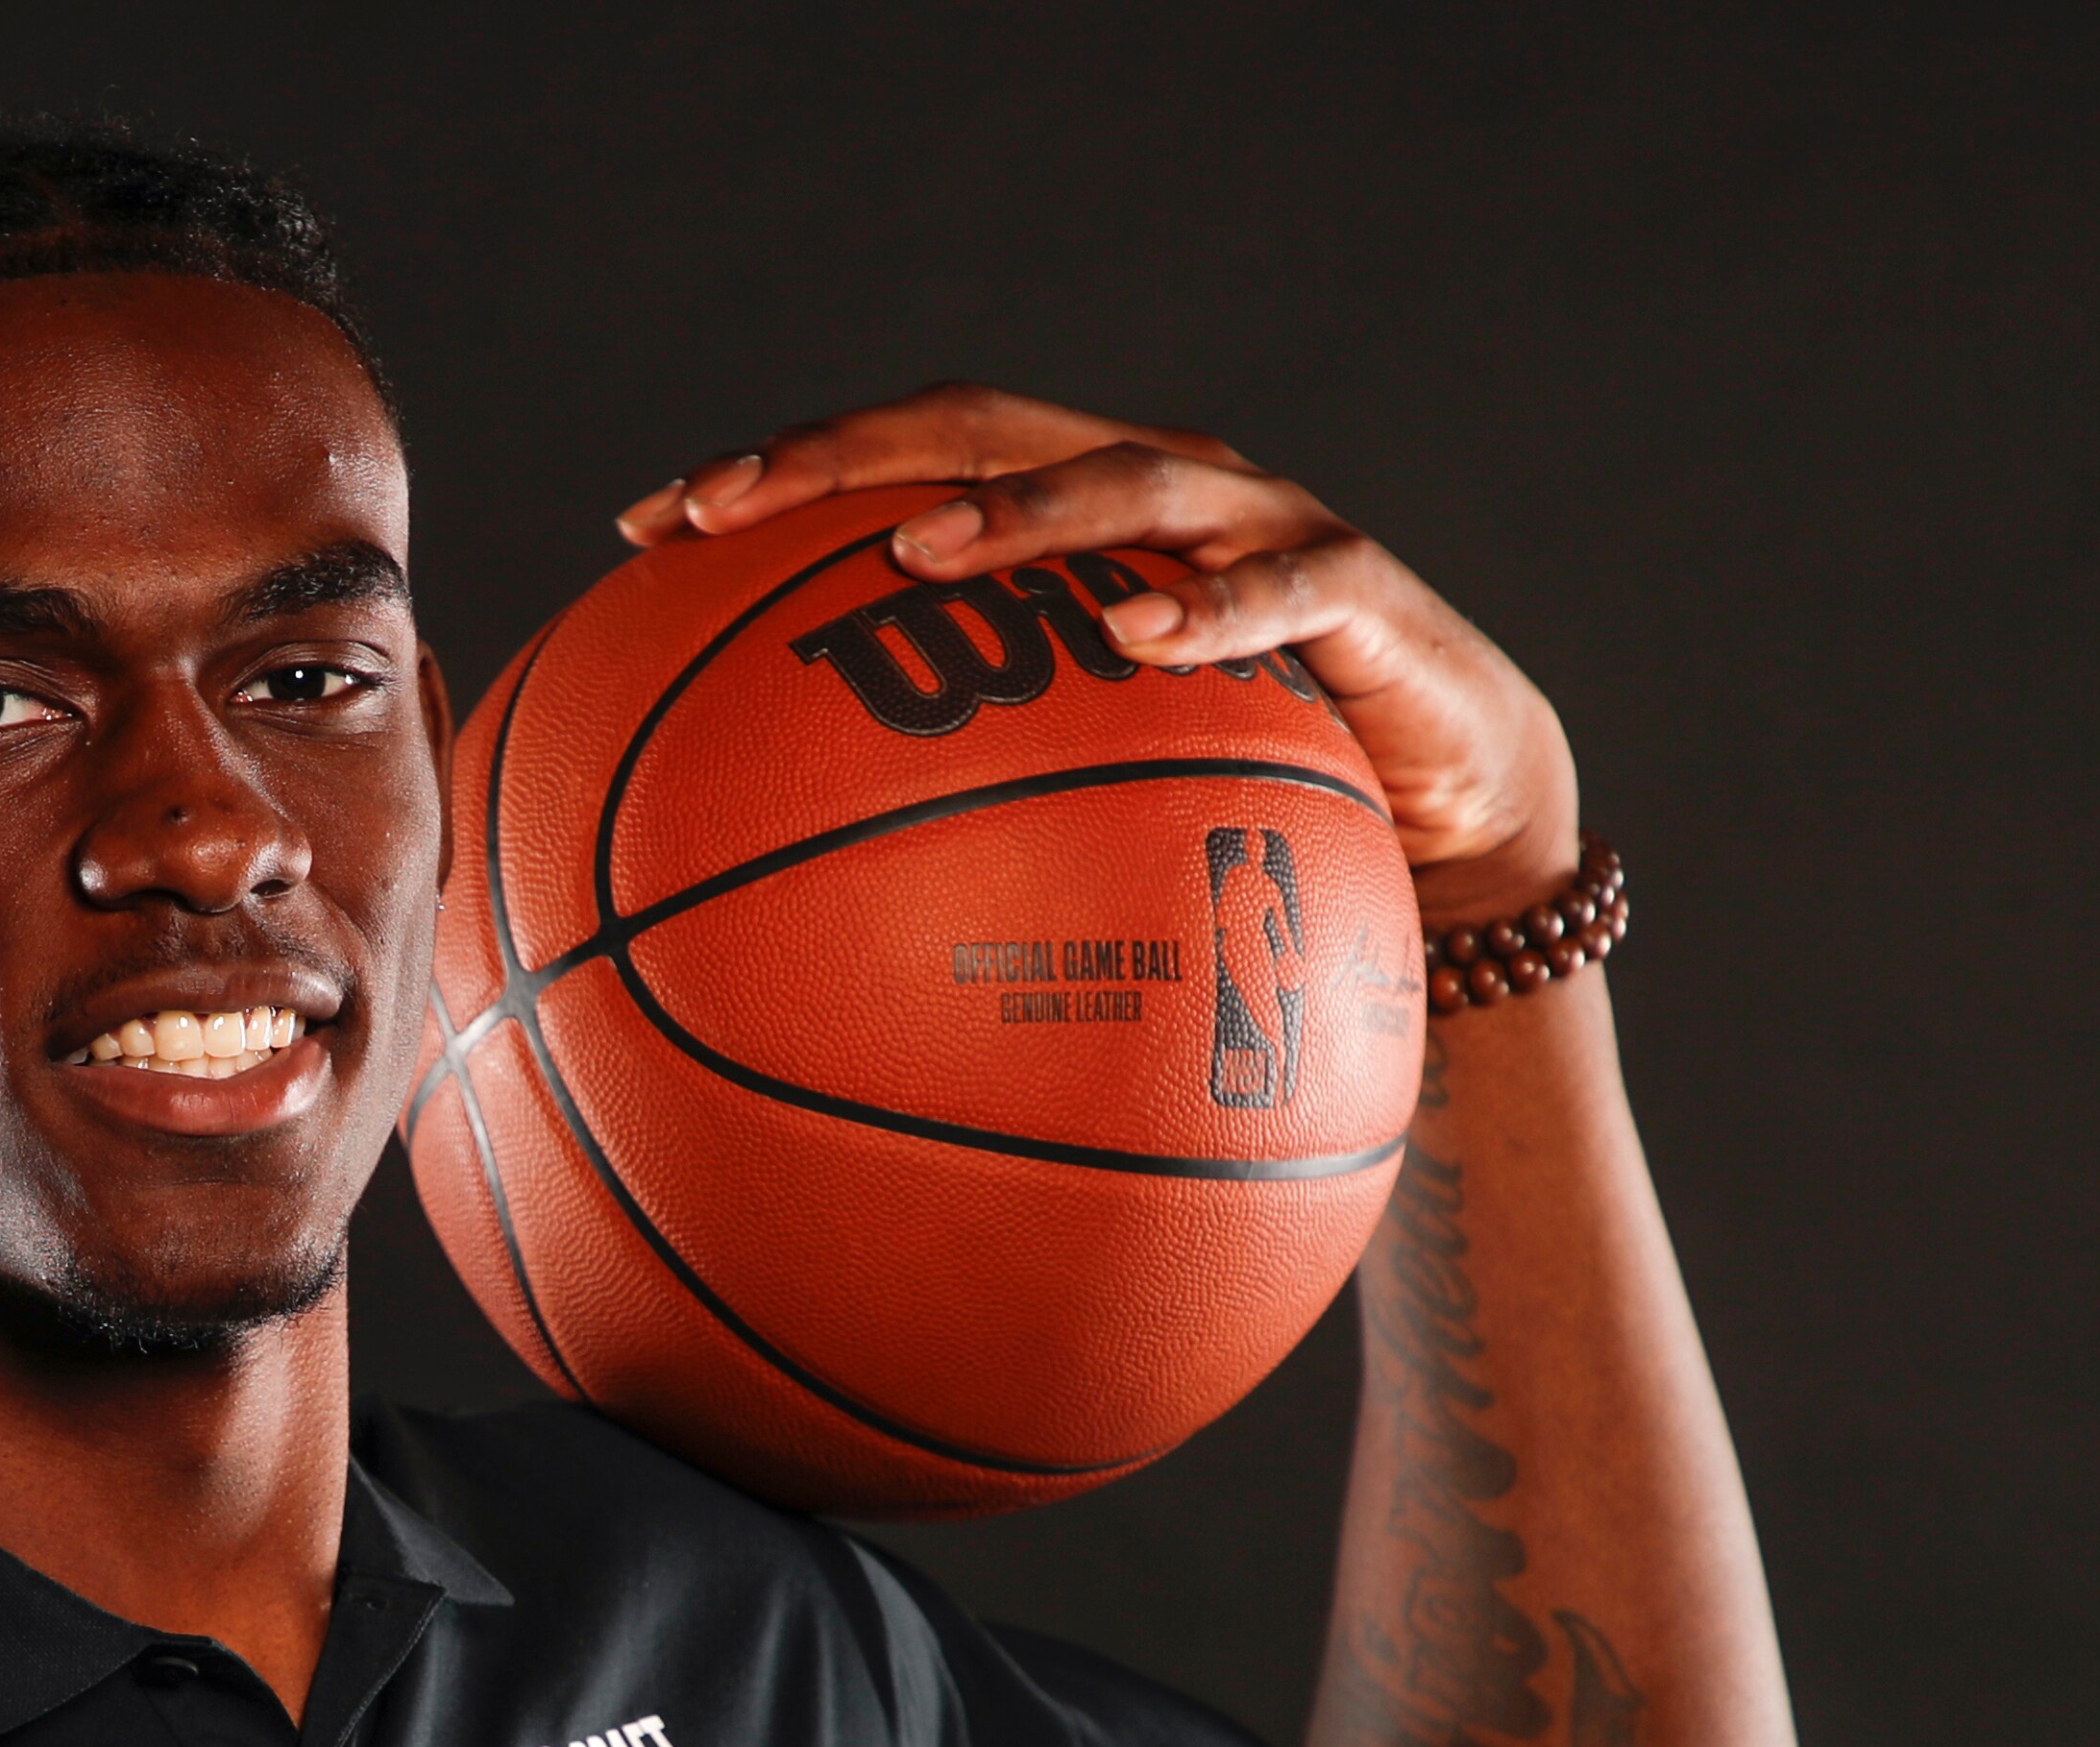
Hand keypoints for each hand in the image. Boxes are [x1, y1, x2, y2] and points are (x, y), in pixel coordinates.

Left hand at [620, 385, 1578, 925]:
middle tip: (732, 509)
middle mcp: (1154, 501)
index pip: (896, 467)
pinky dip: (1220, 604)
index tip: (642, 528)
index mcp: (1068, 532)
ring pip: (1134, 481)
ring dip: (1022, 513)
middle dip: (850, 456)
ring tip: (918, 555)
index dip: (773, 479)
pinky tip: (1145, 639)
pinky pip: (1294, 587)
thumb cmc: (1240, 838)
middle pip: (983, 430)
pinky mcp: (1367, 596)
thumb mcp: (1080, 840)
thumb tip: (752, 963)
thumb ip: (947, 846)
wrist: (1456, 847)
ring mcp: (1262, 531)